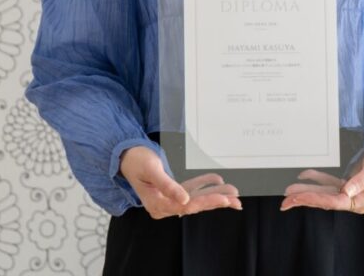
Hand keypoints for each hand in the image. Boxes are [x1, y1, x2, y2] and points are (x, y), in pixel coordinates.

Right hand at [119, 146, 241, 218]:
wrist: (127, 156)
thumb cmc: (137, 162)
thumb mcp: (152, 171)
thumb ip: (168, 186)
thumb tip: (185, 201)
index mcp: (157, 205)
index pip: (187, 207)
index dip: (207, 202)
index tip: (224, 199)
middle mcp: (164, 206)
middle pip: (195, 206)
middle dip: (216, 202)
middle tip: (236, 201)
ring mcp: (168, 199)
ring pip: (196, 199)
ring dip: (214, 195)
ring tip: (233, 193)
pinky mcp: (172, 192)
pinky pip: (191, 190)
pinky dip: (204, 185)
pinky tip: (217, 181)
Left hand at [280, 146, 363, 213]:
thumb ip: (361, 180)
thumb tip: (346, 192)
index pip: (337, 202)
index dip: (317, 199)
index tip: (301, 197)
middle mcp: (354, 199)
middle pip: (326, 201)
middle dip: (305, 200)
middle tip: (285, 201)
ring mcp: (349, 192)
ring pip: (323, 194)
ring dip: (306, 192)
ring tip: (288, 192)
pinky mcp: (346, 184)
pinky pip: (328, 183)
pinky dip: (316, 179)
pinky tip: (303, 175)